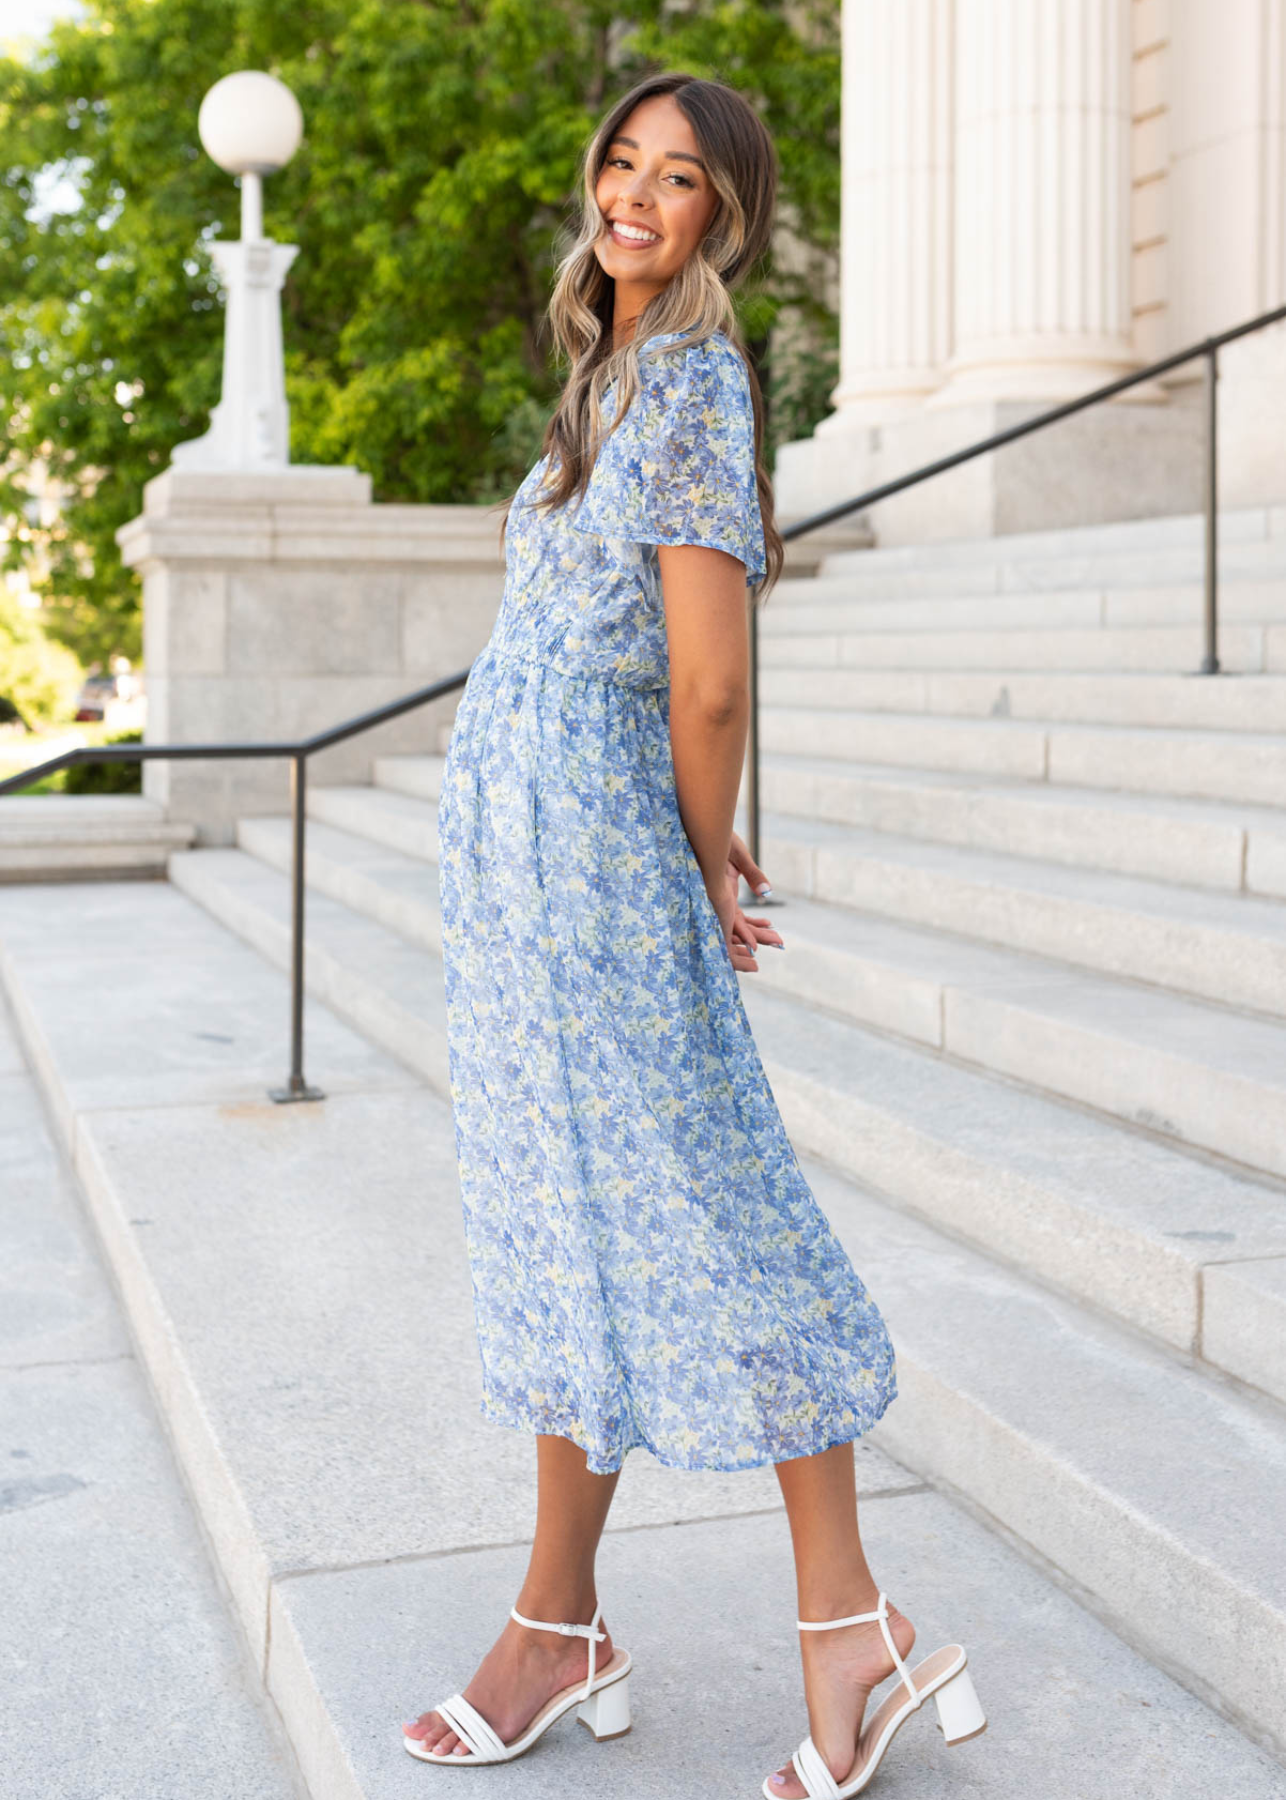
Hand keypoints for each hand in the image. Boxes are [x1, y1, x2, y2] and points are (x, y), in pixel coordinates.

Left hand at [705, 840, 782, 973]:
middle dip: (758, 937)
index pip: (739, 916)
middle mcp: (717, 905)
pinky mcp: (713, 915)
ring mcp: (715, 910)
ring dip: (747, 950)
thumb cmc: (713, 842)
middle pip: (740, 928)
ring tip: (757, 964)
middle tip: (778, 943)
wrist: (699, 839)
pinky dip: (738, 949)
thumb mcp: (739, 860)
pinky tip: (752, 952)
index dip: (754, 925)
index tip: (770, 926)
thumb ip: (753, 875)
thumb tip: (766, 892)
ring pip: (731, 938)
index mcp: (722, 892)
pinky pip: (725, 939)